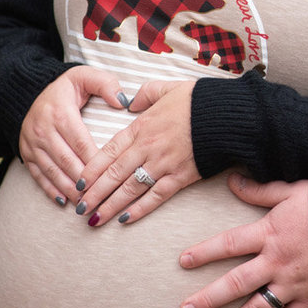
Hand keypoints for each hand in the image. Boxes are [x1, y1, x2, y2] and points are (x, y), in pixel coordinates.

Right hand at [18, 67, 129, 207]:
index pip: (81, 142)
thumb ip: (105, 84)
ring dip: (69, 189)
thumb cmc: (63, 87)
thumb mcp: (83, 76)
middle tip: (101, 196)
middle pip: (67, 160)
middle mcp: (44, 131)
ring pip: (52, 171)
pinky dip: (50, 190)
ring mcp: (33, 144)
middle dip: (84, 181)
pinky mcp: (26, 154)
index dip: (95, 161)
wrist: (26, 92)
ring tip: (85, 204)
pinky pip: (38, 175)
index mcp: (60, 113)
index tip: (110, 174)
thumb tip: (123, 101)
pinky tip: (63, 201)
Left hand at [74, 80, 198, 226]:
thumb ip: (144, 95)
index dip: (92, 169)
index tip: (79, 182)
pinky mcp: (181, 177)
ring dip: (110, 205)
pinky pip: (156, 196)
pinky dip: (140, 209)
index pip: (109, 151)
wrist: (228, 115)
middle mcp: (148, 147)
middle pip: (114, 174)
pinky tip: (125, 219)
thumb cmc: (198, 100)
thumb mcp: (166, 87)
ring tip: (94, 219)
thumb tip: (130, 102)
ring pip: (130, 189)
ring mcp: (163, 164)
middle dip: (94, 193)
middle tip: (79, 207)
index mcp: (142, 126)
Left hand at [178, 175, 307, 307]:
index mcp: (268, 234)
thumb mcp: (292, 191)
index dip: (204, 252)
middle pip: (235, 284)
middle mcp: (275, 263)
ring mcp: (293, 284)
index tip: (183, 262)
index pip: (228, 245)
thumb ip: (261, 190)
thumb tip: (232, 180)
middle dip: (208, 299)